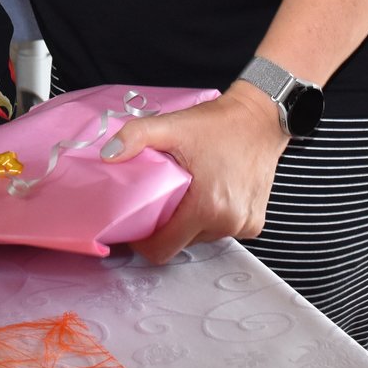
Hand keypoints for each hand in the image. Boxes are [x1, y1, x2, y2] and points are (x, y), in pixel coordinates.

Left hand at [103, 85, 287, 262]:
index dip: (144, 241)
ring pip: (202, 238)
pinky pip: (222, 231)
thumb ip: (136, 137)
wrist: (259, 118)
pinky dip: (211, 219)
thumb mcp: (172, 125)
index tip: (136, 225)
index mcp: (206, 206)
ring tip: (185, 195)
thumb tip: (108, 155)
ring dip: (189, 223)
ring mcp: (244, 224)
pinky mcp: (254, 222)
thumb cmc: (218, 123)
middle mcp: (227, 221)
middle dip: (166, 228)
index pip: (164, 248)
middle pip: (182, 243)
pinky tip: (209, 195)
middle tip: (159, 202)